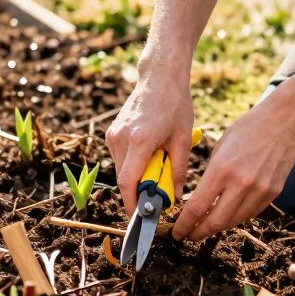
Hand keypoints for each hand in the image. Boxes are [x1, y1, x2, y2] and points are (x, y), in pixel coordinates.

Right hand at [105, 75, 194, 214]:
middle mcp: (121, 138)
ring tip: (158, 167)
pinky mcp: (112, 132)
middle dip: (139, 192)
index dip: (131, 205)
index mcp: (140, 141)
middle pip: (124, 179)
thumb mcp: (182, 139)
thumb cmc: (175, 105)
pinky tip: (150, 155)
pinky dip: (133, 164)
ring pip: (121, 169)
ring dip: (136, 177)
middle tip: (159, 195)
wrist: (159, 77)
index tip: (139, 219)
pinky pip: (120, 158)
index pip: (128, 182)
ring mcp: (113, 134)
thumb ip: (178, 170)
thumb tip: (177, 197)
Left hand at [171, 90, 294, 241]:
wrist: (283, 122)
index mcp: (222, 169)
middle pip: (215, 222)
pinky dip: (235, 217)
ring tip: (205, 226)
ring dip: (217, 227)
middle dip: (197, 233)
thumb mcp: (220, 148)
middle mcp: (241, 183)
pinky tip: (226, 215)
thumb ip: (210, 176)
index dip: (184, 225)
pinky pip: (249, 214)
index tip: (176, 232)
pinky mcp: (272, 193)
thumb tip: (199, 201)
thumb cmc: (247, 129)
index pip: (197, 208)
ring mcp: (259, 190)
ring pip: (233, 222)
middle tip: (188, 236)